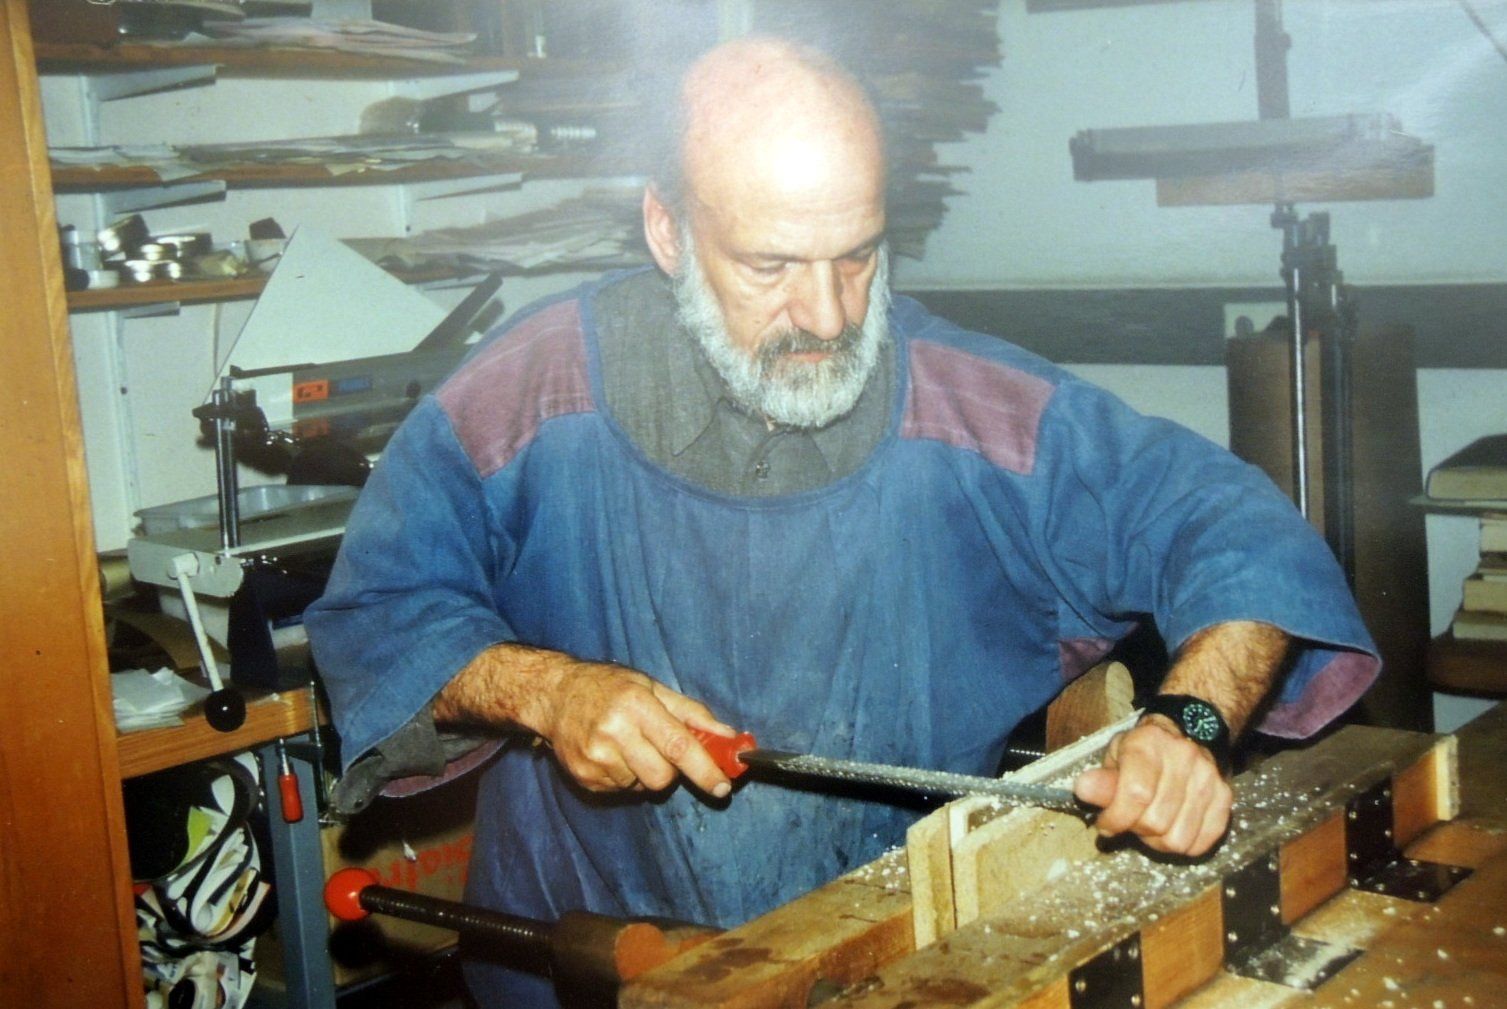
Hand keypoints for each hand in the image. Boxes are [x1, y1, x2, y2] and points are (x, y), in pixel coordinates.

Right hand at [539, 660, 736, 797]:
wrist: (556, 695)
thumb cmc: (609, 687)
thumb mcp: (652, 687)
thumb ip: (692, 714)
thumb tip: (728, 736)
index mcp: (636, 705)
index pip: (678, 746)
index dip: (704, 770)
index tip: (722, 786)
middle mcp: (613, 732)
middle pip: (661, 777)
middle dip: (672, 771)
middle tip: (662, 750)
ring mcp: (595, 758)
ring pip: (641, 786)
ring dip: (645, 772)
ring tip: (629, 746)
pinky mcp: (584, 777)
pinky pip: (621, 790)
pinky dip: (625, 777)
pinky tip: (613, 754)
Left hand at [1071, 716, 1231, 856]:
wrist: (1188, 730)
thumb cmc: (1143, 749)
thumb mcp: (1116, 755)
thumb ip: (1102, 778)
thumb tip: (1083, 789)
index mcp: (1149, 744)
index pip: (1135, 794)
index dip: (1115, 818)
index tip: (1105, 824)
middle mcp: (1184, 759)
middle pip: (1156, 822)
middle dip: (1134, 829)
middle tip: (1128, 820)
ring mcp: (1208, 779)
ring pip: (1178, 839)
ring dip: (1156, 841)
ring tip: (1149, 824)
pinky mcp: (1225, 798)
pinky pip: (1201, 843)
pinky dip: (1182, 845)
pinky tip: (1171, 828)